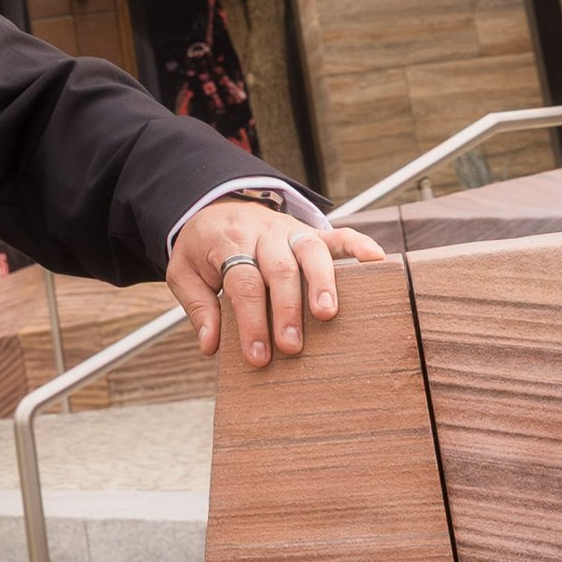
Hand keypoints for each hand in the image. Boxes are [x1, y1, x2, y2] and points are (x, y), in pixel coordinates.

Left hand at [167, 201, 384, 367]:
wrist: (215, 206)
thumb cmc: (204, 248)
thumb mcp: (184, 271)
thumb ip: (197, 305)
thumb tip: (210, 344)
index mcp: (229, 242)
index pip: (243, 282)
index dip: (250, 319)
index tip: (257, 356)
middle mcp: (263, 233)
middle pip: (278, 268)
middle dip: (287, 309)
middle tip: (292, 347)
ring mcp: (289, 230)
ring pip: (309, 250)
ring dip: (321, 282)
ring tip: (328, 314)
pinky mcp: (310, 230)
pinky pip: (337, 233)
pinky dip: (358, 244)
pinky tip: (376, 260)